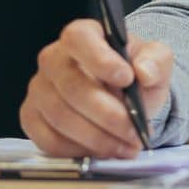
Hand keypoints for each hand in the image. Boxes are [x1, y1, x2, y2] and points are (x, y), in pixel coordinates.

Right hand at [20, 19, 173, 158]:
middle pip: (72, 87)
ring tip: (126, 147)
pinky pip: (48, 140)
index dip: (100, 59)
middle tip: (134, 131)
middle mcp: (52, 60)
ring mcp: (38, 90)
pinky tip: (103, 152)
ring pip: (60, 117)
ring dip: (97, 138)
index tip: (127, 79)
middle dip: (107, 115)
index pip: (78, 38)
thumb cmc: (134, 72)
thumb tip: (145, 72)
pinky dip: (78, 150)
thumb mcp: (155, 60)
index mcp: (82, 35)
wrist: (123, 94)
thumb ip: (157, 60)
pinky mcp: (32, 118)